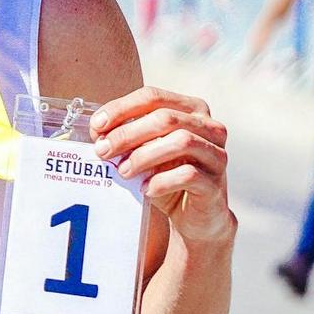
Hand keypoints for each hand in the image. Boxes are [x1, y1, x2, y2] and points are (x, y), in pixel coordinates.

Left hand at [90, 87, 234, 244]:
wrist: (195, 217)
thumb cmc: (167, 176)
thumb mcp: (145, 152)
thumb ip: (126, 137)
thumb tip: (98, 131)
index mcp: (191, 109)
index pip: (153, 97)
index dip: (122, 108)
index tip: (97, 125)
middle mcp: (210, 127)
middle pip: (165, 118)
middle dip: (128, 133)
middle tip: (103, 150)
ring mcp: (216, 155)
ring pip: (181, 142)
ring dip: (144, 156)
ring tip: (123, 171)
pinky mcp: (215, 183)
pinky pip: (188, 174)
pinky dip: (161, 181)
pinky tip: (145, 189)